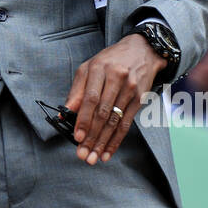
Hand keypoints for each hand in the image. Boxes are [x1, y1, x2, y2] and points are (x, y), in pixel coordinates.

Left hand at [65, 33, 163, 164]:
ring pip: (114, 121)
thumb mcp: (89, 67)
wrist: (142, 50)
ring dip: (103, 142)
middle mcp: (116, 78)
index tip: (77, 137)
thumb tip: (65, 113)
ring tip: (93, 158)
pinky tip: (108, 152)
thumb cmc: (111, 60)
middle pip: (103, 113)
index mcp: (100, 68)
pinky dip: (116, 140)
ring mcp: (130, 89)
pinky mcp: (139, 99)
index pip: (91, 98)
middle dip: (92, 137)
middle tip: (83, 155)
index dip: (84, 119)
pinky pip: (126, 123)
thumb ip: (77, 90)